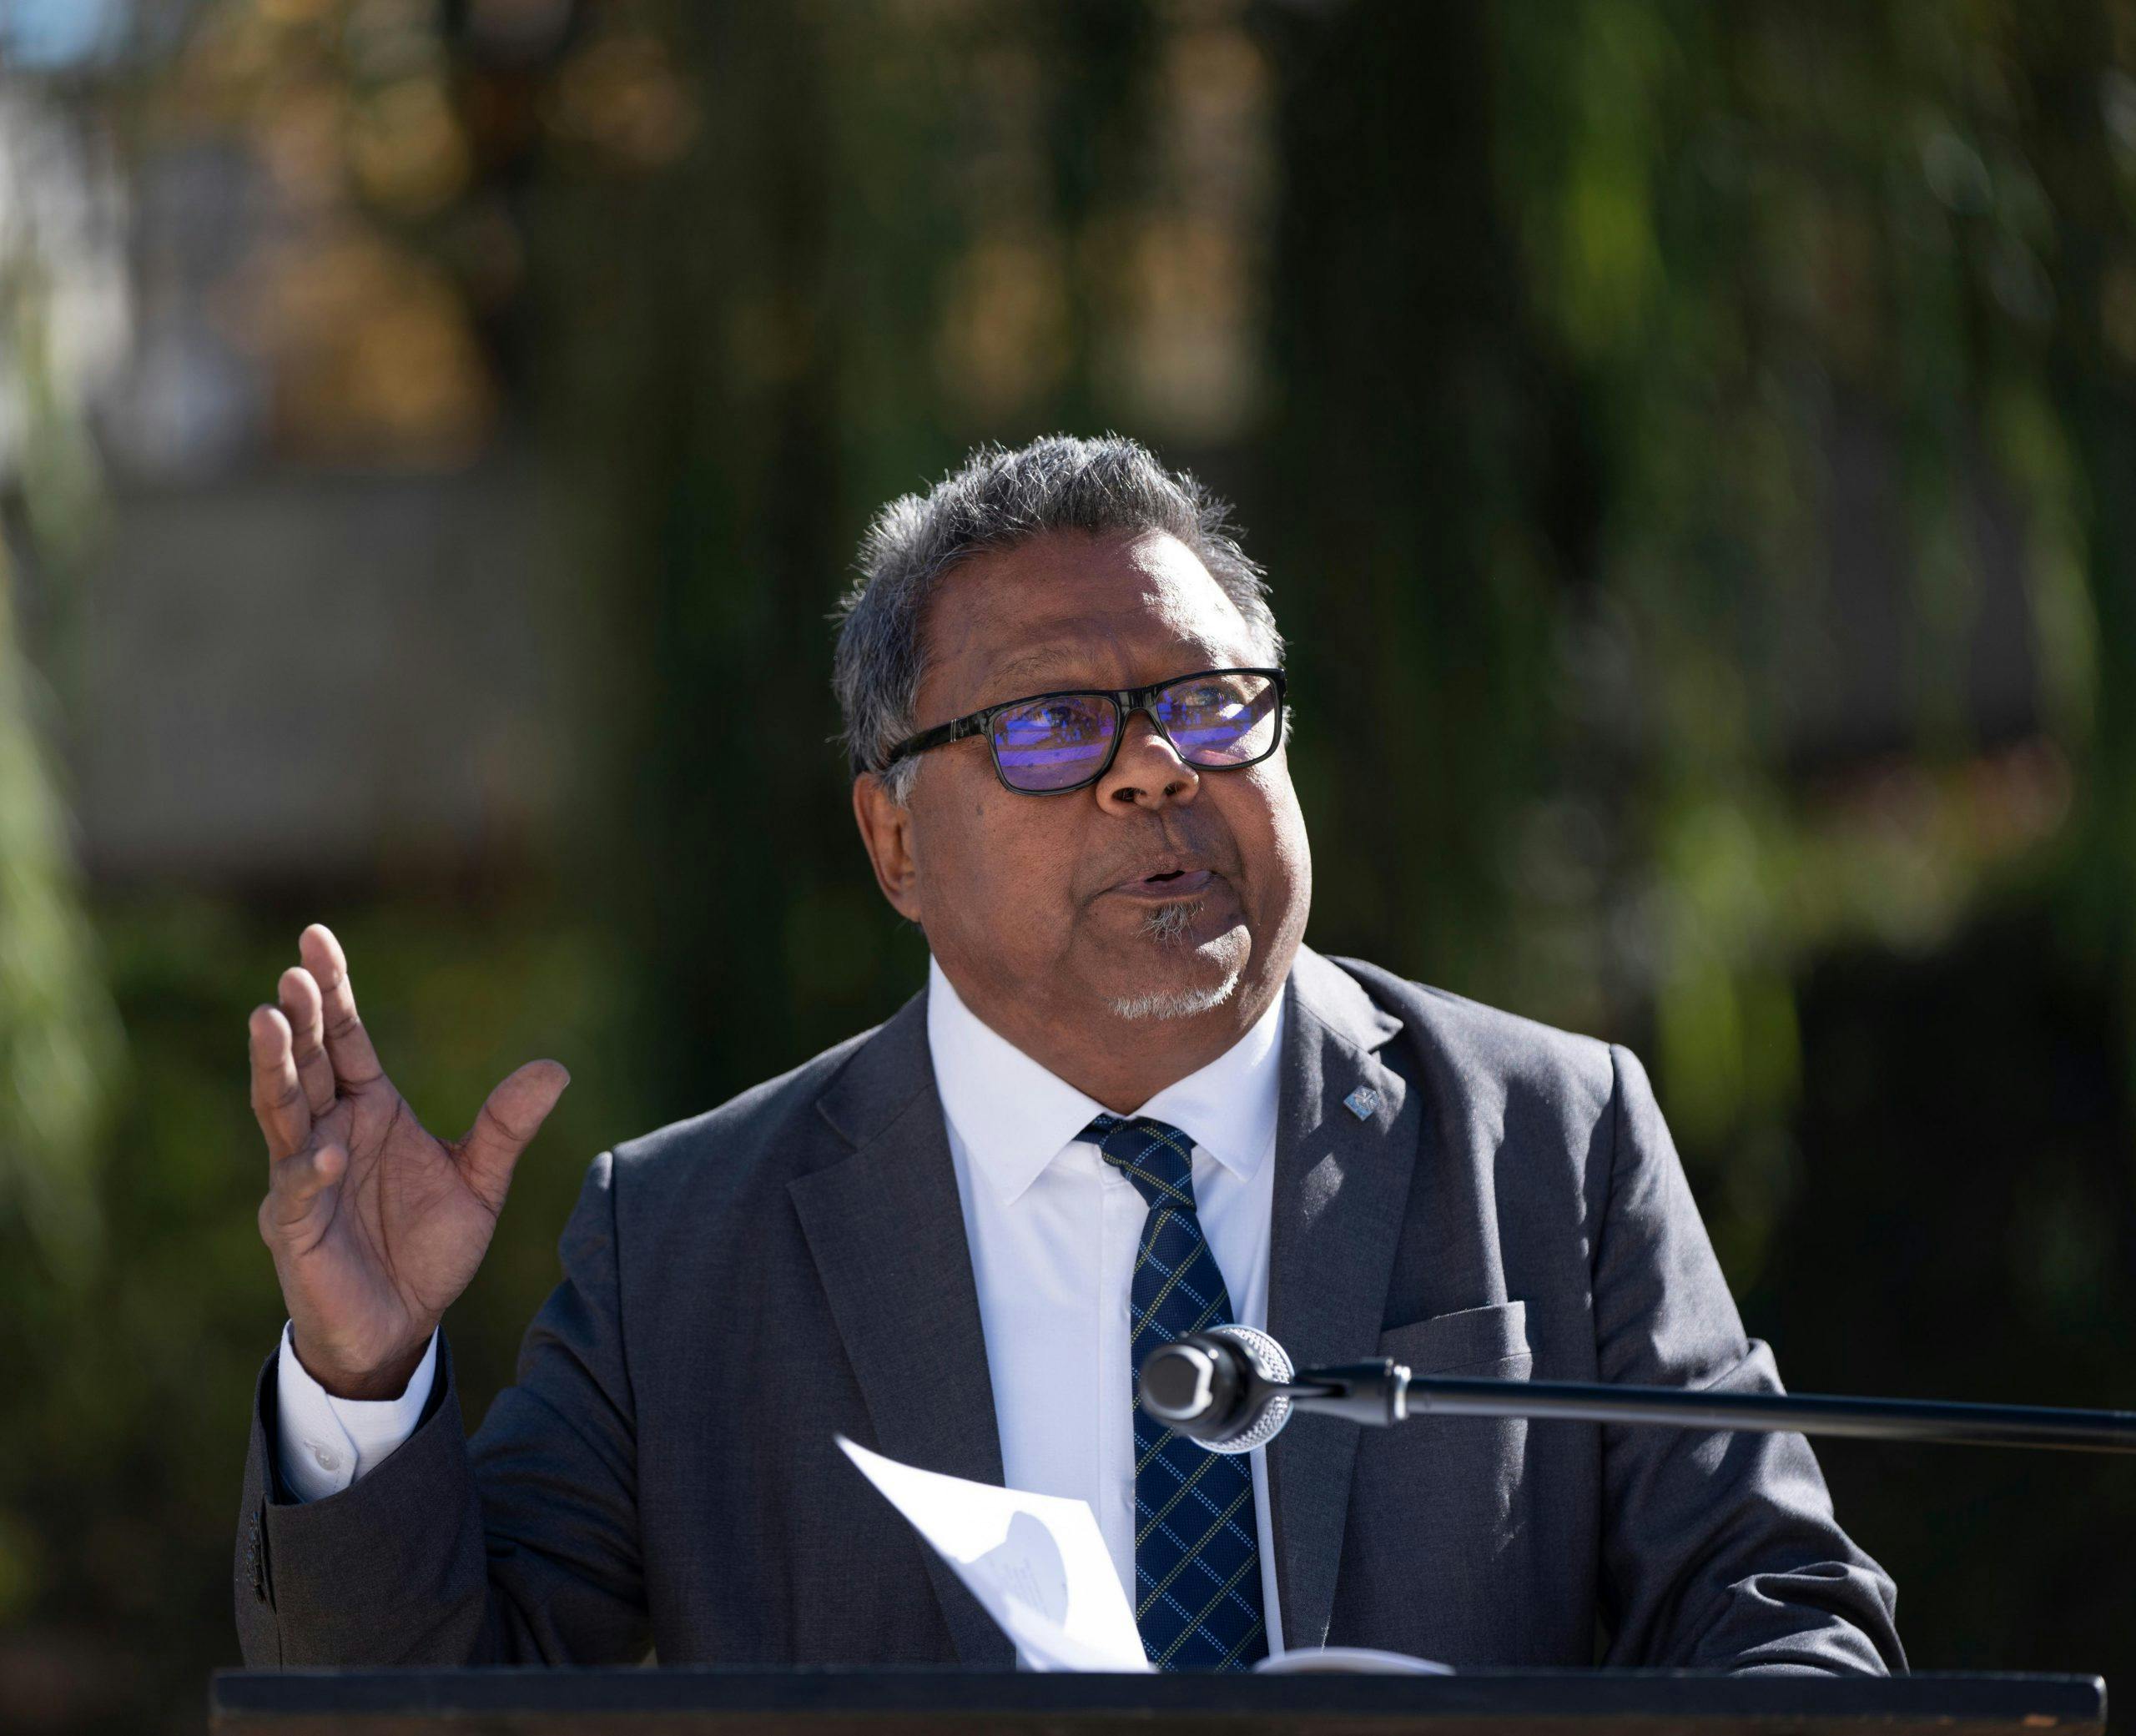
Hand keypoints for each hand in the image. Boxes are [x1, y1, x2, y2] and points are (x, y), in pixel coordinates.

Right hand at [250, 924, 568, 1399]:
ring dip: (274, 1068)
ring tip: (268, 1020)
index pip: (344, 1038)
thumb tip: (557, 1067)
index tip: (315, 937)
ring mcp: (302, 1178)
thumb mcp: (479, 1181)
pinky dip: (307, 1171)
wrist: (404, 1326)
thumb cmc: (427, 1249)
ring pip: (280, 1112)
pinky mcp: (294, 1228)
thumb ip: (507, 1125)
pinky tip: (320, 1150)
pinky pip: (295, 1192)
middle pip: (307, 1062)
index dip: (332, 990)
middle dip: (299, 1016)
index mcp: (368, 1109)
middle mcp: (327, 1131)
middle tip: (292, 972)